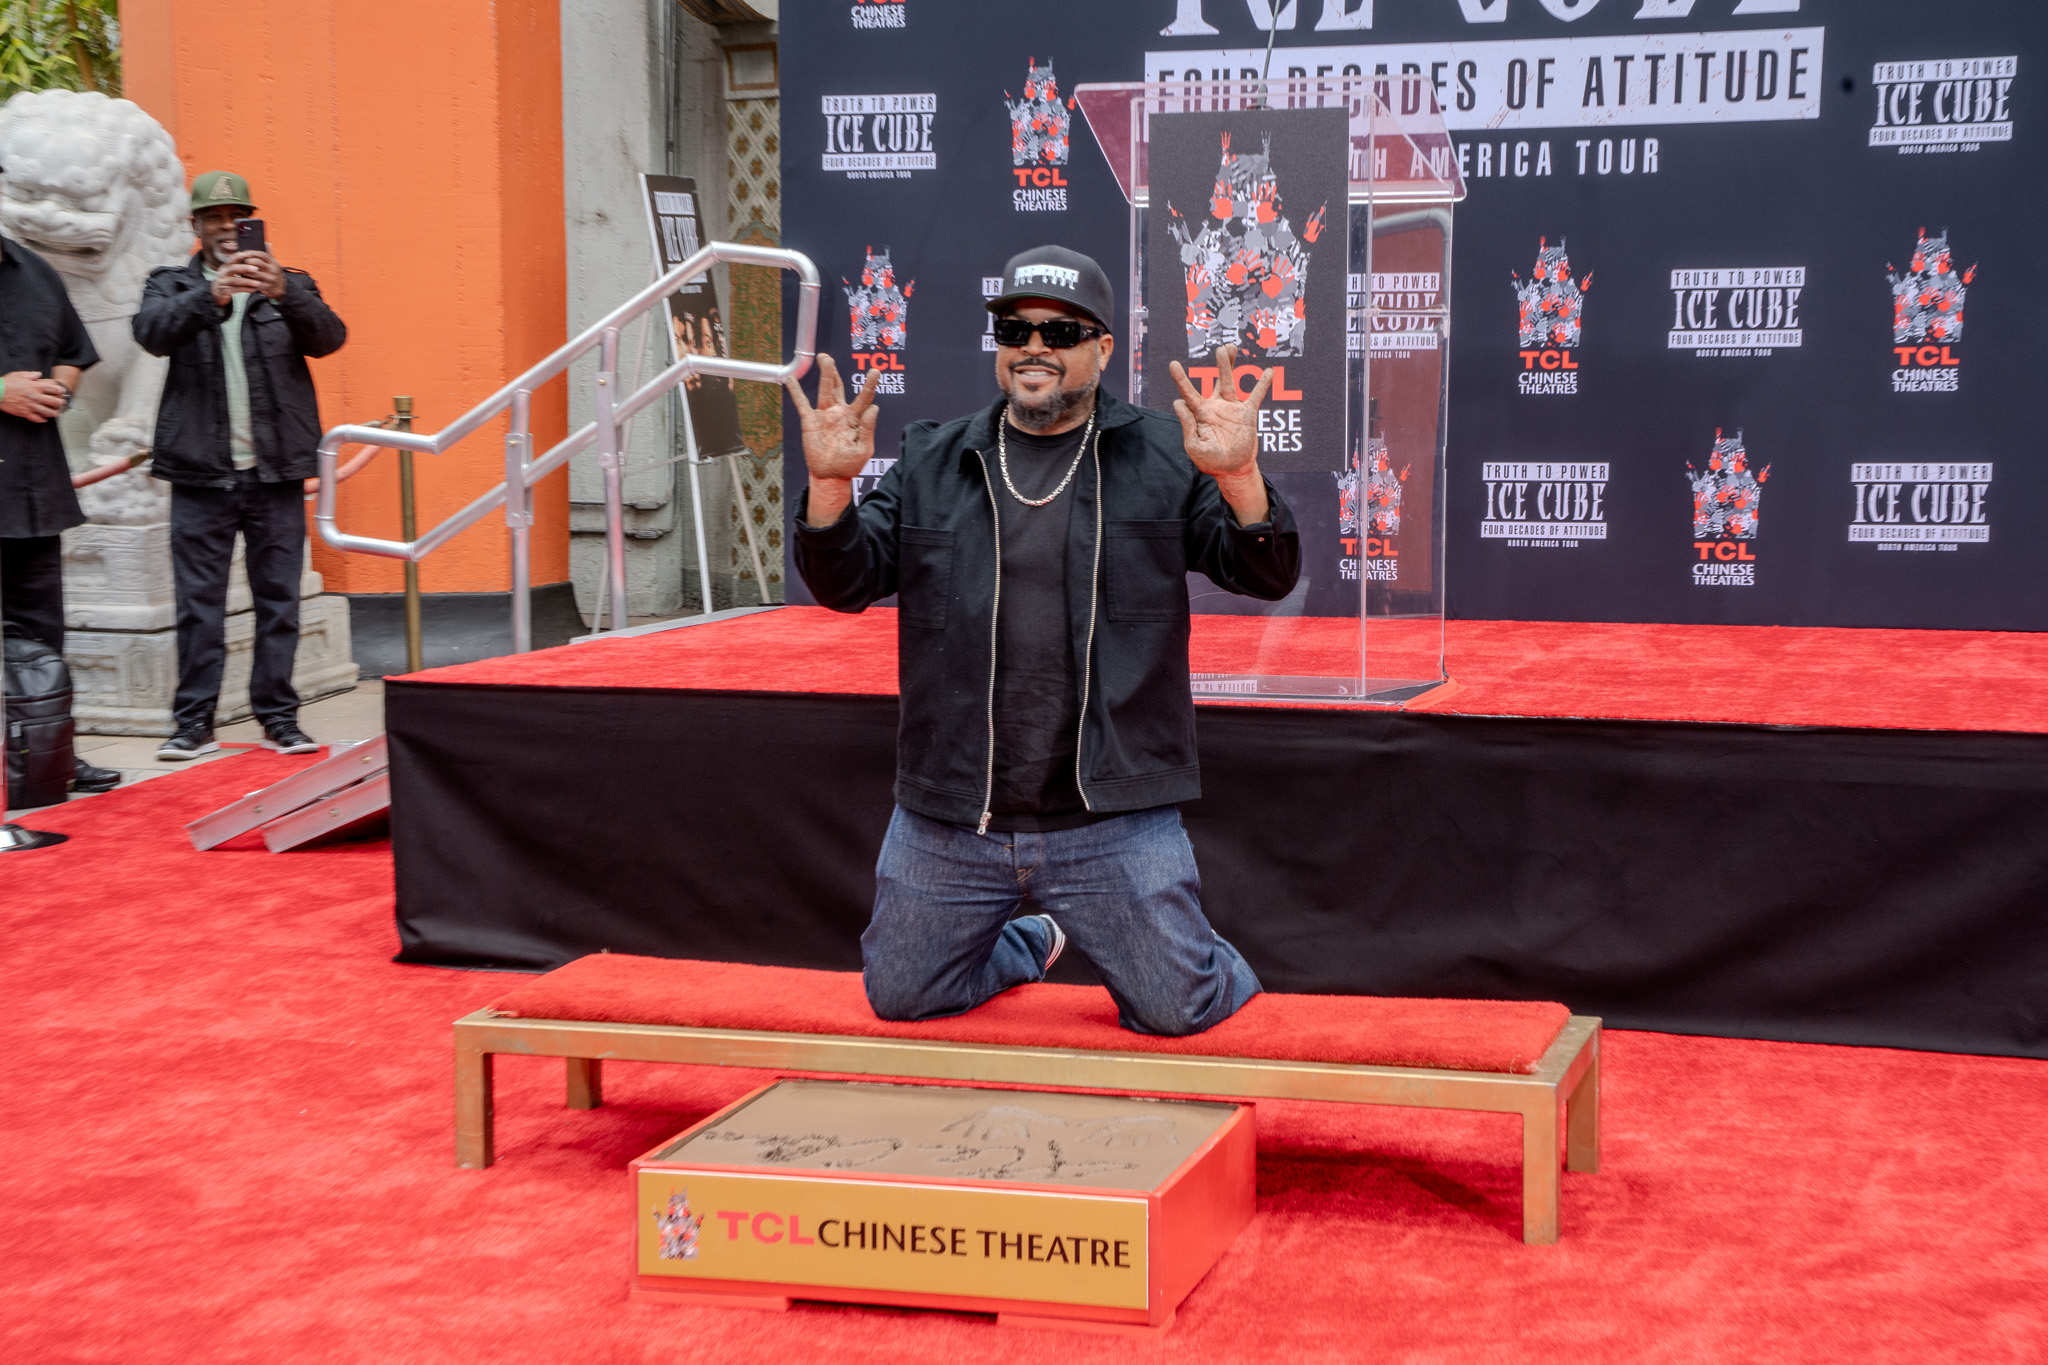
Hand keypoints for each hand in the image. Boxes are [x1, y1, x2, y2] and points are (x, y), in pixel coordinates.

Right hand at [0, 371, 67, 422]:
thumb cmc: (7, 383)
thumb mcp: (19, 374)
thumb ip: (31, 375)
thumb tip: (39, 374)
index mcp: (34, 386)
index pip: (52, 389)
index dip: (59, 390)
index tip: (62, 392)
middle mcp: (35, 396)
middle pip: (53, 402)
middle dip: (60, 403)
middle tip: (62, 403)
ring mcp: (30, 406)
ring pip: (47, 412)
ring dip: (54, 413)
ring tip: (56, 413)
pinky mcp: (24, 413)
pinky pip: (36, 418)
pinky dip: (42, 420)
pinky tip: (44, 419)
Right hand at [210, 252, 278, 303]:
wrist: (219, 292)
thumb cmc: (229, 280)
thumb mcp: (232, 272)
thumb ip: (239, 266)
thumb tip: (252, 257)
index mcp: (225, 267)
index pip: (232, 259)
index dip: (239, 256)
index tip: (250, 254)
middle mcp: (223, 273)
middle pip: (233, 268)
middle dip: (245, 268)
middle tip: (256, 269)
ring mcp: (223, 282)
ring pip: (235, 280)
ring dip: (247, 281)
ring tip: (258, 283)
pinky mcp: (224, 291)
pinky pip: (236, 290)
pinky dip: (245, 289)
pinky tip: (253, 290)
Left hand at [241, 250, 286, 299]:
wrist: (280, 290)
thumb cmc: (274, 274)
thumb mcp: (274, 264)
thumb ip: (269, 253)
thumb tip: (266, 243)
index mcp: (274, 263)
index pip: (263, 255)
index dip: (253, 252)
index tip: (245, 252)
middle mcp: (273, 270)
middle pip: (257, 262)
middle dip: (247, 260)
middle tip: (241, 260)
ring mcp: (270, 279)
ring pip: (254, 272)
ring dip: (245, 270)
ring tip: (239, 268)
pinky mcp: (265, 287)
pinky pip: (254, 282)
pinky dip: (247, 279)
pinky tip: (242, 277)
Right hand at [784, 353, 879, 525]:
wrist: (831, 476)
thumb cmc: (850, 464)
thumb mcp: (864, 449)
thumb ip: (868, 429)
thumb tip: (874, 408)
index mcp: (856, 418)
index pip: (864, 398)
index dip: (869, 384)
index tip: (875, 371)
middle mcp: (840, 412)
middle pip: (839, 387)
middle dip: (834, 372)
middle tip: (829, 358)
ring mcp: (825, 415)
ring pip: (824, 390)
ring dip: (824, 375)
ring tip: (823, 358)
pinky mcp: (811, 422)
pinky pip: (802, 404)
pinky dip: (796, 392)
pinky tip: (791, 379)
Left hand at [1168, 343, 1272, 523]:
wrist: (1232, 470)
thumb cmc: (1211, 461)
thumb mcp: (1194, 446)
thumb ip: (1188, 425)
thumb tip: (1178, 402)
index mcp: (1200, 414)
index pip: (1188, 393)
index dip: (1181, 380)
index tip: (1174, 364)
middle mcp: (1215, 407)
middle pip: (1215, 380)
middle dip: (1218, 365)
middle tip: (1219, 348)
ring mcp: (1231, 408)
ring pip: (1230, 382)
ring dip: (1229, 366)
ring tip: (1229, 348)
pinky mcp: (1247, 414)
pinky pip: (1255, 396)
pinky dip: (1262, 384)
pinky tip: (1268, 371)